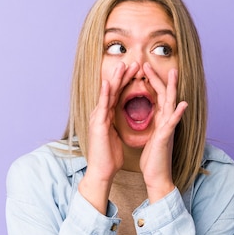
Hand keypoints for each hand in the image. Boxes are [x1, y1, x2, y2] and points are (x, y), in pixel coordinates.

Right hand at [79, 61, 138, 213]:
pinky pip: (102, 106)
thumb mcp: (115, 136)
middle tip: (132, 62)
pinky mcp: (98, 125)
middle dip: (122, 76)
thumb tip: (120, 120)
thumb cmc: (109, 157)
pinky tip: (108, 82)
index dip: (125, 82)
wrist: (102, 171)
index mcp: (106, 116)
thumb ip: (116, 126)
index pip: (117, 94)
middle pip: (112, 90)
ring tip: (122, 65)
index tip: (135, 71)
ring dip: (115, 79)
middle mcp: (100, 114)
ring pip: (107, 94)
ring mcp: (97, 118)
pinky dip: (104, 93)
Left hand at [140, 63, 187, 202]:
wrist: (157, 177)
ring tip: (173, 73)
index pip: (156, 96)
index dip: (150, 82)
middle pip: (164, 94)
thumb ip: (156, 124)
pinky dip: (178, 113)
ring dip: (172, 88)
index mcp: (160, 120)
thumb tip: (155, 115)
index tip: (142, 69)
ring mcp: (168, 129)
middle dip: (157, 78)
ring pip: (170, 104)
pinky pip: (172, 124)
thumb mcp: (152, 137)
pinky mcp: (166, 138)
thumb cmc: (153, 159)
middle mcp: (166, 121)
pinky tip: (183, 104)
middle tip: (148, 62)